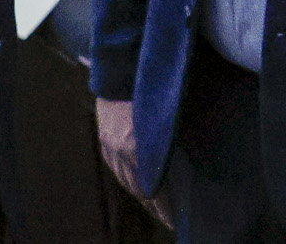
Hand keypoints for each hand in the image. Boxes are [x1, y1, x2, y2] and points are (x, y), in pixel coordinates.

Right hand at [94, 98, 171, 226]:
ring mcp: (110, 145)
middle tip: (167, 217)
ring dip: (140, 194)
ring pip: (125, 180)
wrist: (122, 65)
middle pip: (138, 188)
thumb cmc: (153, 86)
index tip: (174, 220)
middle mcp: (120, 150)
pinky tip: (135, 184)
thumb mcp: (167, 115)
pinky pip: (116, 168)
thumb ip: (171, 141)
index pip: (153, 188)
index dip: (164, 206)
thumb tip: (181, 164)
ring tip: (153, 206)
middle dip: (154, 205)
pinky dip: (127, 179)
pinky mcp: (104, 138)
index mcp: (137, 146)